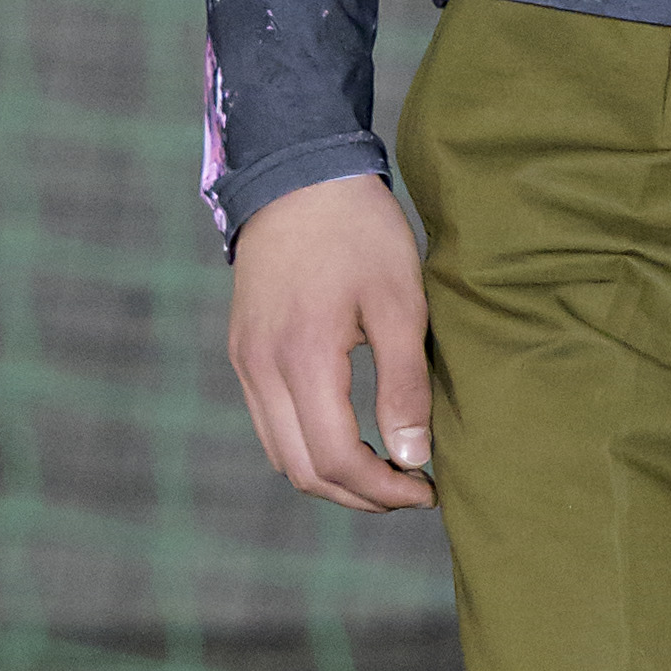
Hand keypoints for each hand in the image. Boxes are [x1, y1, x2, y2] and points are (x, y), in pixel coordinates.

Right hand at [227, 174, 436, 512]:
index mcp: (302, 357)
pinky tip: (350, 436)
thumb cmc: (360, 232)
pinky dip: (308, 447)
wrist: (299, 175)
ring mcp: (245, 361)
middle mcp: (261, 368)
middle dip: (360, 495)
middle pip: (303, 471)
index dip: (382, 489)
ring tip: (386, 470)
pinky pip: (269, 424)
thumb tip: (413, 457)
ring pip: (282, 454)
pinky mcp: (243, 351)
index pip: (335, 459)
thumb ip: (404, 385)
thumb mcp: (399, 303)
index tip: (427, 488)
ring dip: (333, 476)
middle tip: (411, 489)